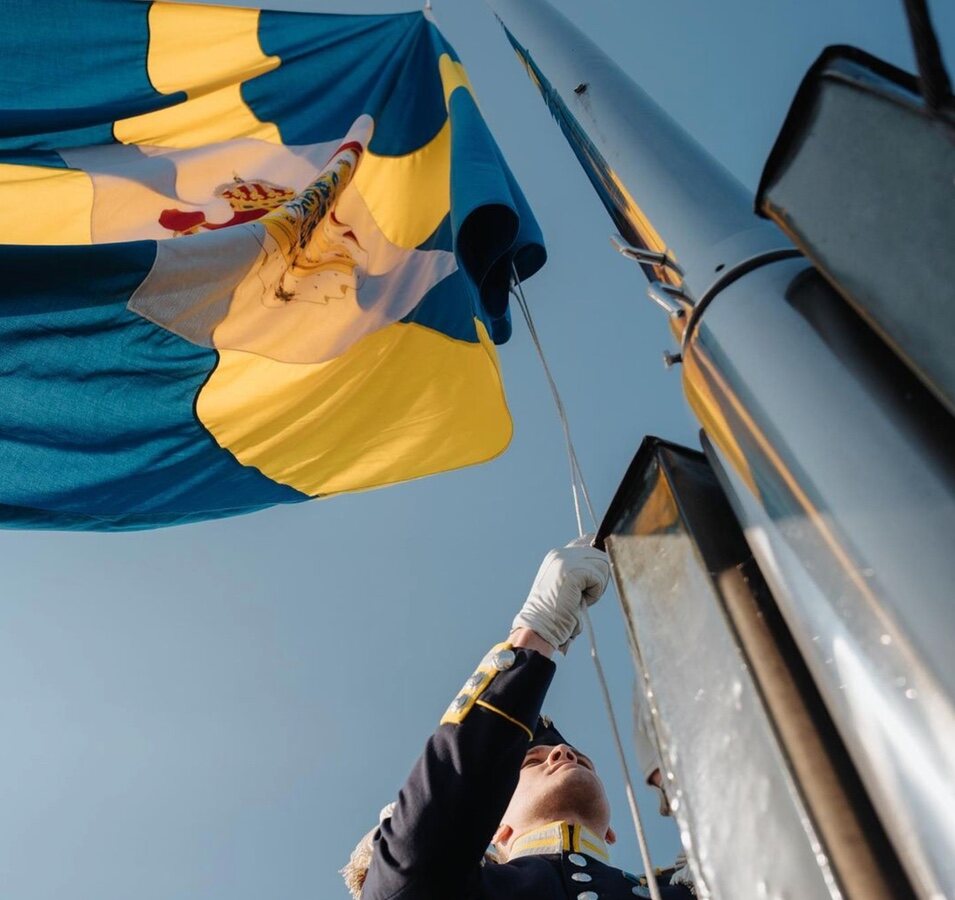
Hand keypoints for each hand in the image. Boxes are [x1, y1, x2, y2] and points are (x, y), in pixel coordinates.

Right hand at [511, 536, 610, 652]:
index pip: (588, 540)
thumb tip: (605, 559)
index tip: (593, 577)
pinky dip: (594, 594)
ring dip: (596, 587)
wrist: (541, 626)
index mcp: (557, 555)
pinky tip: (577, 601)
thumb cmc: (557, 613)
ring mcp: (565, 560)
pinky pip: (599, 579)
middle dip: (599, 577)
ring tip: (577, 598)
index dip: (597, 556)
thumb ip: (581, 570)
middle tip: (582, 594)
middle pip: (600, 553)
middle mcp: (560, 553)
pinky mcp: (572, 571)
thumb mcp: (568, 585)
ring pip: (603, 564)